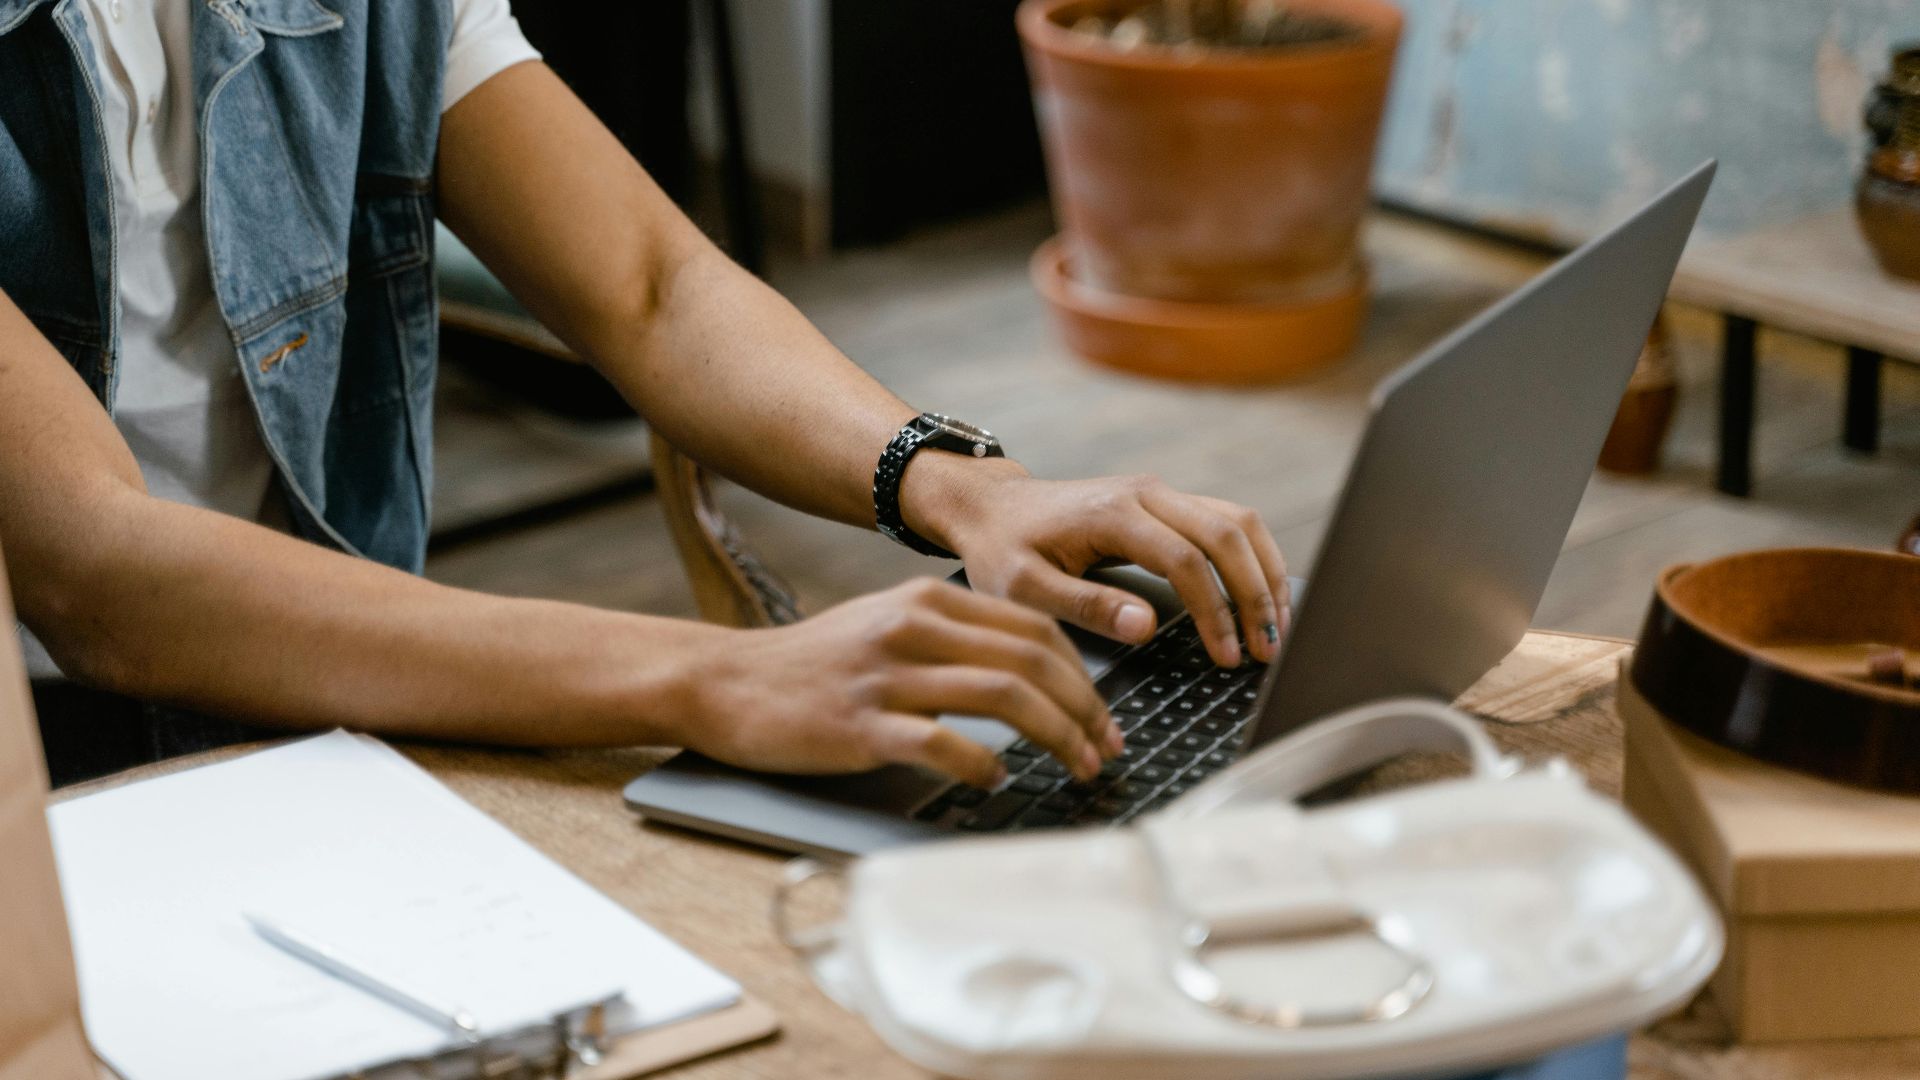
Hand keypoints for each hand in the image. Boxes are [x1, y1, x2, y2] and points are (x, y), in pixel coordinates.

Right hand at [682, 578, 1122, 786]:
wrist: (726, 683)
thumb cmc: (815, 666)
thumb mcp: (889, 628)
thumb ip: (956, 640)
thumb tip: (1035, 674)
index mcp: (927, 602)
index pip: (1035, 629)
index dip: (1084, 676)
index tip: (1102, 717)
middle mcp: (912, 629)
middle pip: (1031, 660)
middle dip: (1084, 710)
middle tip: (1104, 750)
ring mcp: (886, 676)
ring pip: (1001, 695)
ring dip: (1055, 737)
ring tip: (1074, 768)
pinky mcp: (860, 724)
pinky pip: (942, 743)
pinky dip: (982, 765)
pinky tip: (996, 780)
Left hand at [904, 457, 1289, 667]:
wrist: (993, 508)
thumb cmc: (1003, 549)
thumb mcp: (1024, 588)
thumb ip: (1085, 606)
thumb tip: (1146, 626)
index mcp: (1112, 514)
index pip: (1185, 560)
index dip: (1214, 611)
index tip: (1226, 655)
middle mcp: (1146, 493)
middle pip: (1227, 534)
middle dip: (1255, 595)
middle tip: (1266, 650)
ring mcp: (1161, 493)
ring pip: (1238, 522)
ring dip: (1265, 573)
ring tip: (1275, 628)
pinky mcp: (1168, 502)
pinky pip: (1228, 522)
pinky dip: (1253, 559)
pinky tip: (1261, 597)